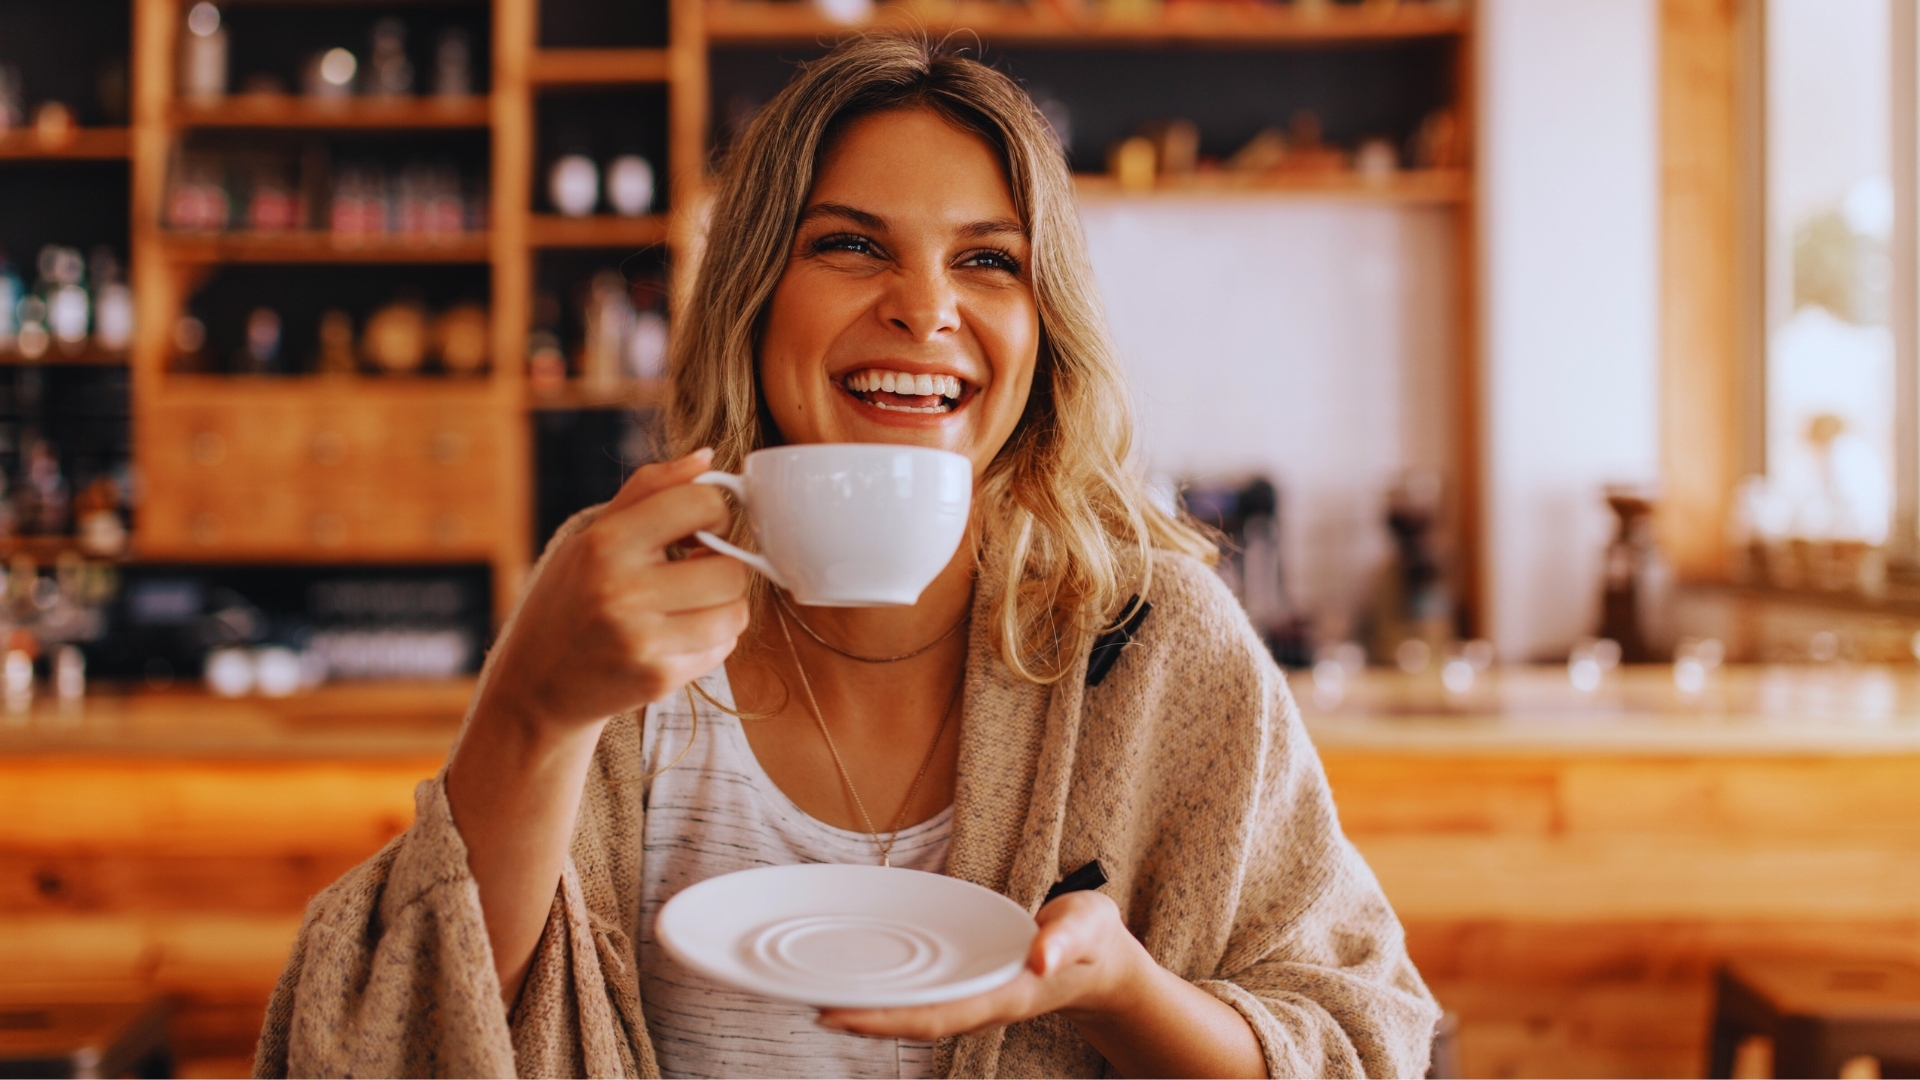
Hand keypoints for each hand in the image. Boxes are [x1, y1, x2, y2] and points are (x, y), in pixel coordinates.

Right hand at [476, 448, 753, 732]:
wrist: (535, 683)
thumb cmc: (569, 599)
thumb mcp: (592, 535)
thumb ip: (649, 490)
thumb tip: (707, 457)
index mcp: (606, 543)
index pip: (701, 503)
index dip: (713, 511)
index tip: (698, 528)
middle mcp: (623, 591)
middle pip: (731, 568)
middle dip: (723, 567)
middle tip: (696, 571)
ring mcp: (642, 640)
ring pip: (736, 613)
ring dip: (724, 607)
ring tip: (691, 605)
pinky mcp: (658, 679)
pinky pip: (722, 649)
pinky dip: (711, 640)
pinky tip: (678, 636)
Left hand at [816, 890, 1148, 1040]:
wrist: (1102, 964)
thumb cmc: (1092, 939)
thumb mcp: (1087, 926)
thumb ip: (1065, 939)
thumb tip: (1040, 956)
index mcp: (1004, 995)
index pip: (935, 1016)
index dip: (885, 1019)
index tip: (839, 1015)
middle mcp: (982, 1003)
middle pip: (913, 1021)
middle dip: (863, 1018)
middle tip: (809, 1005)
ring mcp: (975, 998)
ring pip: (914, 1013)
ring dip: (871, 1009)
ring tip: (820, 997)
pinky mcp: (971, 985)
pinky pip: (923, 996)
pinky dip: (889, 994)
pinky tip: (863, 981)